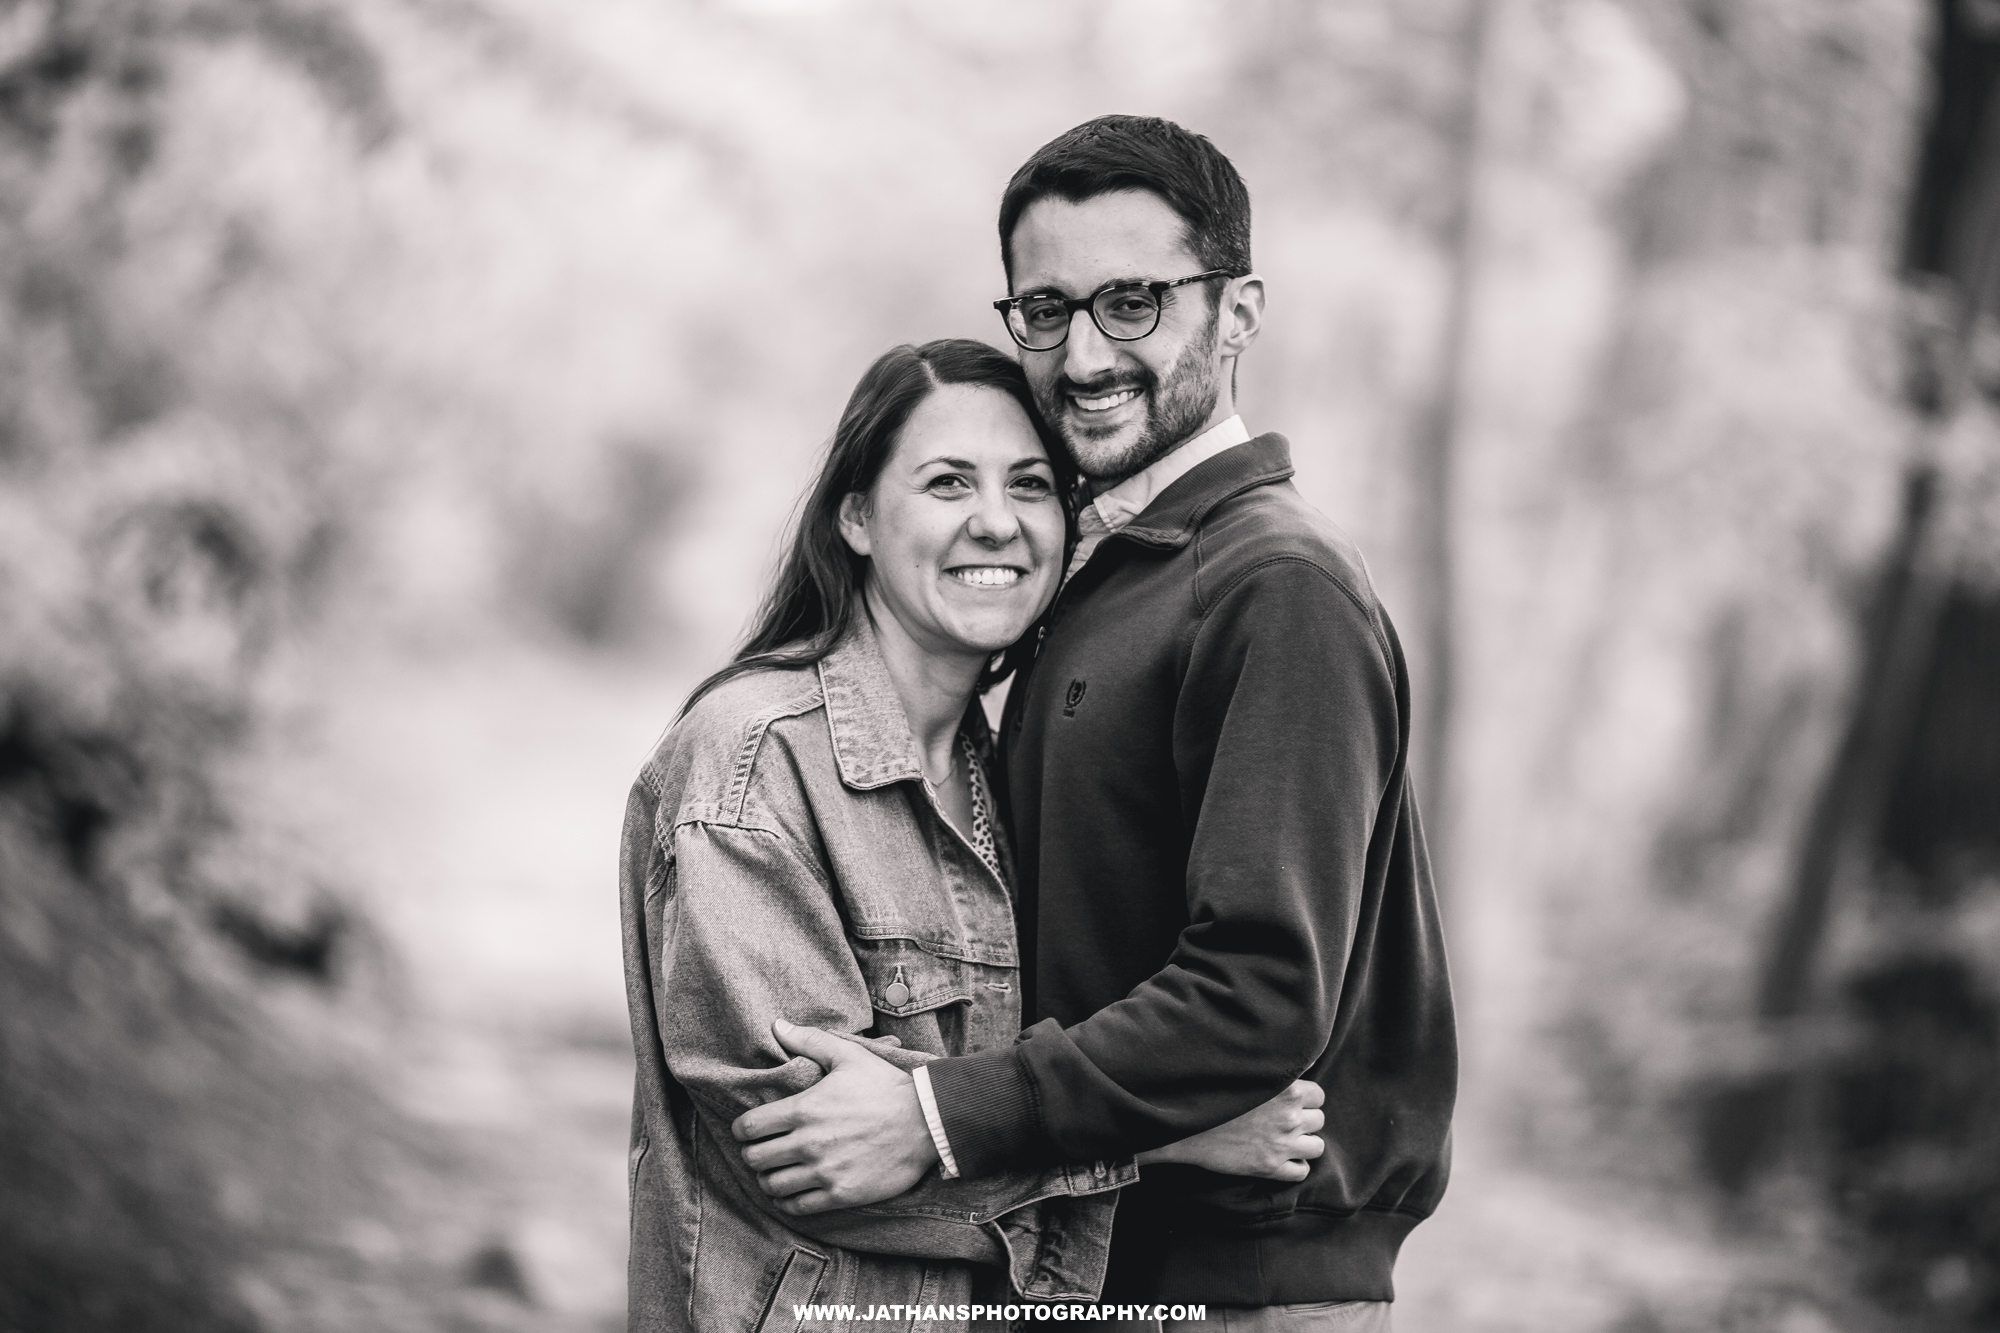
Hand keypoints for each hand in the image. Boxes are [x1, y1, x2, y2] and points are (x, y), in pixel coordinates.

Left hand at [731, 1020, 939, 1214]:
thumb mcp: (850, 1055)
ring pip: (772, 1186)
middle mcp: (809, 1142)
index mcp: (805, 1108)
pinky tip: (793, 1192)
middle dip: (753, 1154)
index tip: (749, 1130)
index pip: (749, 1127)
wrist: (927, 1123)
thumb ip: (810, 1040)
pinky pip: (797, 1206)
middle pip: (755, 1159)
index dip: (742, 1129)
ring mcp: (824, 1171)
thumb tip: (777, 1025)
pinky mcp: (840, 1193)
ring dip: (768, 1179)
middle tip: (762, 1151)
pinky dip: (788, 1202)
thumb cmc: (887, 1087)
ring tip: (776, 1172)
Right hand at [1137, 1079, 1324, 1181]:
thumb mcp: (1245, 1070)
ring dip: (1305, 1142)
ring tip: (1287, 1138)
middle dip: (1305, 1119)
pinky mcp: (1270, 1168)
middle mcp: (1290, 1118)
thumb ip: (1275, 1066)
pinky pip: (1301, 1171)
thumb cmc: (1210, 1092)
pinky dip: (1296, 1166)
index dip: (1306, 1098)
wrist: (1185, 1126)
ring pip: (1317, 1147)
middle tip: (1286, 1119)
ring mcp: (1282, 1145)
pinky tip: (1283, 1158)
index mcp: (1287, 1090)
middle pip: (1318, 1120)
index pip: (1318, 1095)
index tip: (1292, 1100)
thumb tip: (1299, 1062)